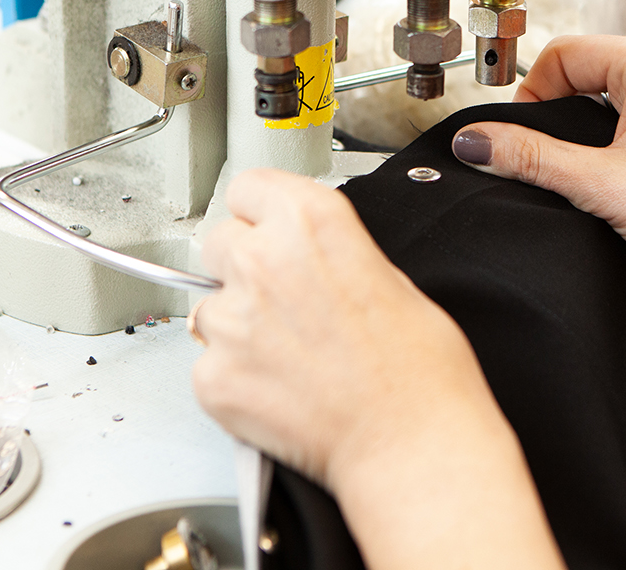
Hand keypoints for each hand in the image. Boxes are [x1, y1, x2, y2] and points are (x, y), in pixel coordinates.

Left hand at [190, 169, 496, 486]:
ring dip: (236, 323)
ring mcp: (231, 318)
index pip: (248, 186)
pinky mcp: (213, 375)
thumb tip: (310, 259)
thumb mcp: (388, 274)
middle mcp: (262, 258)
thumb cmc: (418, 368)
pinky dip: (233, 377)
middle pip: (219, 240)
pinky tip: (278, 388)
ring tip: (287, 354)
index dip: (261, 213)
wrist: (409, 440)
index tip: (266, 228)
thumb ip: (331, 252)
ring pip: (207, 304)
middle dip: (242, 264)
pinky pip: (207, 364)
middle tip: (282, 300)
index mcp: (311, 220)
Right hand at [451, 35, 625, 439]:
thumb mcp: (598, 186)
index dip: (530, 96)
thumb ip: (529, 158)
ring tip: (592, 176)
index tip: (520, 141)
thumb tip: (476, 142)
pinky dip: (622, 141)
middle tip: (549, 162)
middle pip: (588, 69)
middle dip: (560, 112)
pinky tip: (625, 182)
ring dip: (592, 130)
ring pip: (616, 95)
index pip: (562, 53)